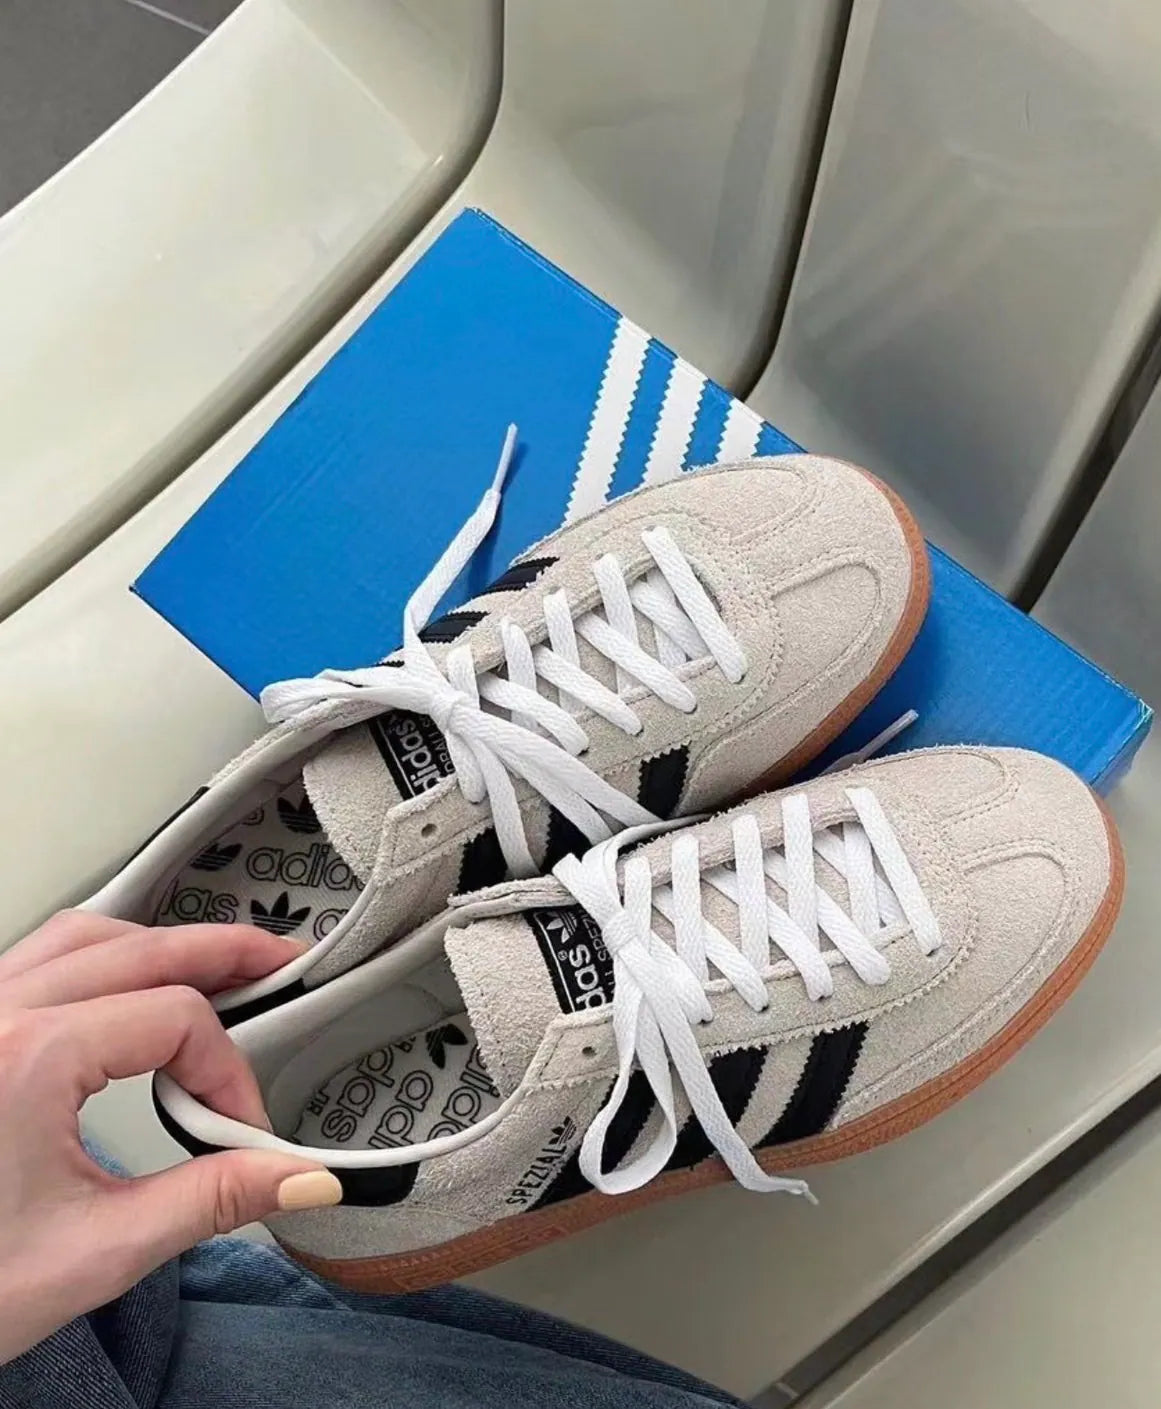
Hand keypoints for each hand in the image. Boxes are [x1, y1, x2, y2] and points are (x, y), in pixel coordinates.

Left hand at [0, 911, 341, 1363]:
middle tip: (284, 964)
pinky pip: (40, 955)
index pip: (177, 1020)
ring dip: (159, 943)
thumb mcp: (96, 1251)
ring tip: (217, 960)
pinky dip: (101, 955)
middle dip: (226, 953)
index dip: (229, 1072)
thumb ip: (210, 1200)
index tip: (242, 1130)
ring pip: (85, 935)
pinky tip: (130, 977)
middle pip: (141, 947)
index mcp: (28, 1058)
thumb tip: (297, 1176)